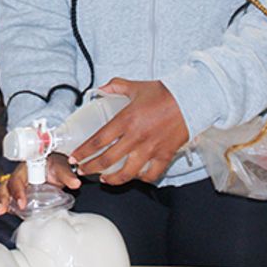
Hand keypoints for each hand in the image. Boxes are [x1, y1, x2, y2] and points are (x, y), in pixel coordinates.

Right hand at [0, 153, 78, 217]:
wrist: (53, 165)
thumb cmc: (54, 164)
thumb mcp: (62, 167)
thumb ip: (67, 175)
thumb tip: (75, 182)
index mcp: (25, 170)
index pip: (18, 181)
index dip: (18, 192)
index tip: (22, 203)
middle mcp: (16, 179)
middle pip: (4, 188)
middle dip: (0, 200)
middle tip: (1, 210)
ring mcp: (12, 188)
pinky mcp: (11, 197)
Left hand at [70, 78, 188, 185]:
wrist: (192, 99)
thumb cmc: (165, 93)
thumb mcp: (136, 87)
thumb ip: (116, 86)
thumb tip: (102, 88)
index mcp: (126, 119)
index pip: (98, 140)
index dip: (84, 152)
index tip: (74, 158)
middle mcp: (136, 137)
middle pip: (108, 160)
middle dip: (91, 168)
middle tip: (83, 171)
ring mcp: (151, 148)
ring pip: (127, 173)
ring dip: (113, 179)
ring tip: (105, 180)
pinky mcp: (165, 155)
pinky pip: (151, 174)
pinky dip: (142, 178)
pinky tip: (135, 177)